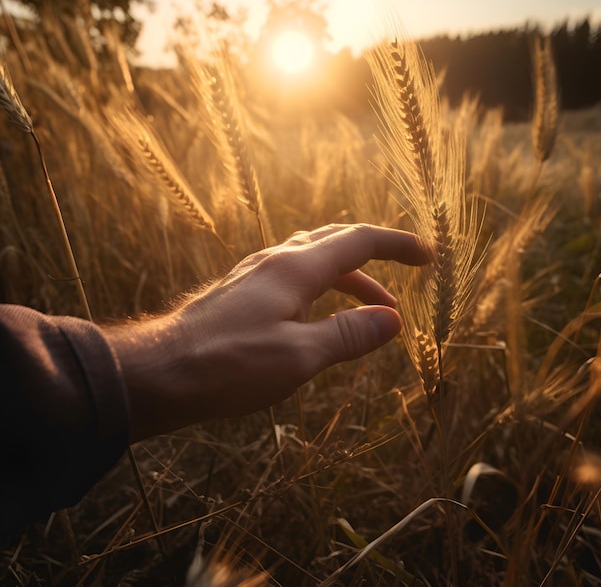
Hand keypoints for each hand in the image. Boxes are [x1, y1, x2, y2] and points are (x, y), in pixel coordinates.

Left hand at [106, 224, 432, 441]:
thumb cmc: (227, 366)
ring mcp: (256, 275)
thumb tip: (392, 321)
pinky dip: (323, 289)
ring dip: (350, 280)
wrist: (160, 372)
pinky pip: (295, 278)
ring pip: (315, 261)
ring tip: (373, 312)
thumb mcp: (299, 356)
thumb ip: (348, 335)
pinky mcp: (243, 293)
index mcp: (295, 269)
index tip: (427, 256)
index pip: (359, 240)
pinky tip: (321, 314)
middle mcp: (276, 261)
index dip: (398, 245)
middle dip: (377, 257)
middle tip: (406, 276)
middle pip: (337, 242)